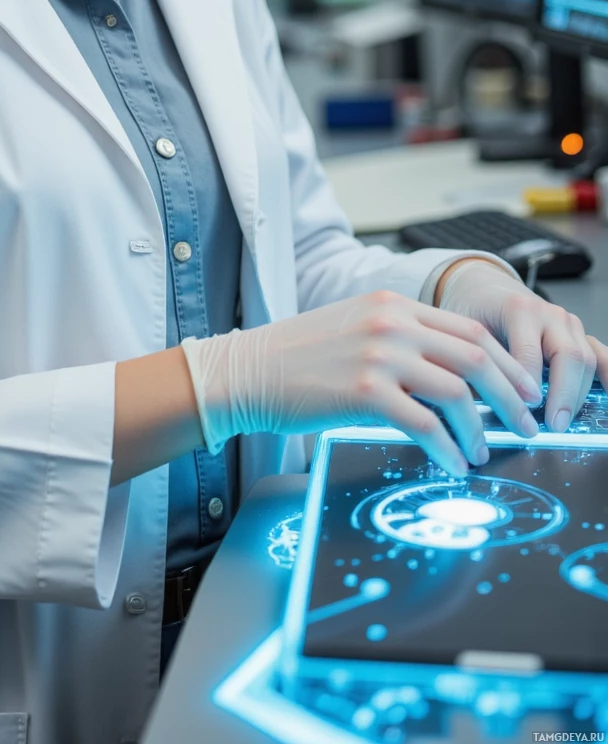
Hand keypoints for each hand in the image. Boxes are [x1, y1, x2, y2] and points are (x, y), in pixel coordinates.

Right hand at [181, 289, 541, 478]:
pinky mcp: (363, 391)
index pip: (470, 329)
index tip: (522, 390)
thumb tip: (451, 381)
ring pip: (458, 392)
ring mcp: (378, 354)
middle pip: (476, 357)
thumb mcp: (354, 330)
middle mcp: (391, 322)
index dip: (506, 364)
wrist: (245, 372)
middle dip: (510, 396)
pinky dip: (448, 449)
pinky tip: (452, 464)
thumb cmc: (294, 358)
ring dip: (480, 429)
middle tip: (524, 425)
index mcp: (392, 303)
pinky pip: (426, 425)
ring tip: (483, 452)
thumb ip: (400, 342)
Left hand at [435, 257, 607, 432]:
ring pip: (586, 360)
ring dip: (578, 395)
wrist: (485, 290)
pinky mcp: (580, 336)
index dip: (526, 387)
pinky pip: (601, 356)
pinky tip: (606, 398)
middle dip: (562, 396)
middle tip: (551, 425)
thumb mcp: (464, 332)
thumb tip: (478, 405)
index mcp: (519, 308)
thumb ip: (475, 362)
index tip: (521, 412)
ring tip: (562, 422)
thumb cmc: (474, 312)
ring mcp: (569, 324)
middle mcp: (549, 314)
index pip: (529, 353)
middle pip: (568, 357)